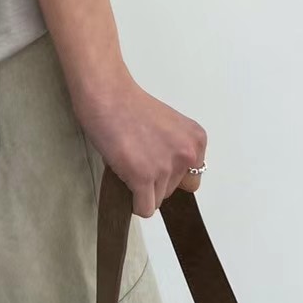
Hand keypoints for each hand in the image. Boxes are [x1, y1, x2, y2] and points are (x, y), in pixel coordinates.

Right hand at [70, 64, 206, 218]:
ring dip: (140, 188)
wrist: (107, 94)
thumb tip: (165, 181)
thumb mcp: (168, 126)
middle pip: (172, 191)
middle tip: (135, 157)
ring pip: (156, 200)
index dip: (169, 173)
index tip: (152, 160)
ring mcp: (165, 167)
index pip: (190, 178)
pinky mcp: (143, 177)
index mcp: (196, 140)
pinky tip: (123, 180)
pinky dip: (133, 202)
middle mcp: (187, 155)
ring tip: (126, 161)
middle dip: (153, 180)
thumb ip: (174, 150)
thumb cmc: (129, 105)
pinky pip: (144, 208)